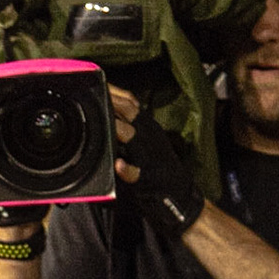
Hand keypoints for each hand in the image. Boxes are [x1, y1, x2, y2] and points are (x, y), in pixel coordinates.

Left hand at [110, 88, 202, 234]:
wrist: (180, 195)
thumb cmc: (157, 166)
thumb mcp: (145, 141)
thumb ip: (127, 128)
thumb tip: (108, 114)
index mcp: (146, 127)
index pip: (130, 103)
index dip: (114, 92)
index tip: (98, 83)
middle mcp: (148, 136)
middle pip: (131, 113)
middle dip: (114, 103)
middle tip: (98, 95)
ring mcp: (149, 156)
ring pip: (133, 137)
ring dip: (120, 129)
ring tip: (108, 124)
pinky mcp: (149, 178)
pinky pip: (137, 172)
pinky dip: (128, 169)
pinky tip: (120, 165)